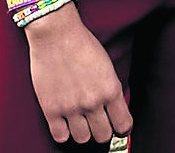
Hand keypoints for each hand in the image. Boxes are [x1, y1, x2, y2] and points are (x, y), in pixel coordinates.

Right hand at [25, 6, 131, 143]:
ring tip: (82, 122)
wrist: (57, 35)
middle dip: (104, 131)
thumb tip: (114, 108)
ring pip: (82, 139)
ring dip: (84, 132)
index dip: (123, 129)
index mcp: (111, 89)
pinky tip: (66, 123)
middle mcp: (93, 102)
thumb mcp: (107, 65)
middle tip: (99, 123)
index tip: (119, 127)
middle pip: (103, 136)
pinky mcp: (51, 110)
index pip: (124, 124)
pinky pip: (60, 137)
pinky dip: (64, 133)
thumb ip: (111, 88)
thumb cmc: (83, 45)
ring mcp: (71, 108)